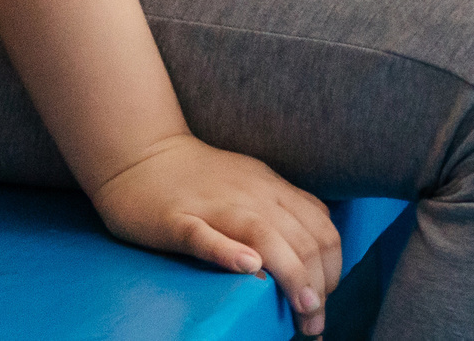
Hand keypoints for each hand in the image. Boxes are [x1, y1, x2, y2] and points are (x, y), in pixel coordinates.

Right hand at [91, 134, 342, 334]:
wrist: (140, 153)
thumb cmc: (199, 177)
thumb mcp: (254, 185)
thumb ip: (282, 212)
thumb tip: (311, 253)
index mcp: (273, 189)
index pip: (321, 229)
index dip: (333, 268)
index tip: (325, 299)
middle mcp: (253, 195)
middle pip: (302, 238)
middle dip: (318, 285)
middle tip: (314, 321)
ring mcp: (215, 206)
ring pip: (266, 236)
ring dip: (292, 275)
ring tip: (304, 307)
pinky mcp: (177, 219)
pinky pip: (205, 236)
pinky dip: (229, 252)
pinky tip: (249, 268)